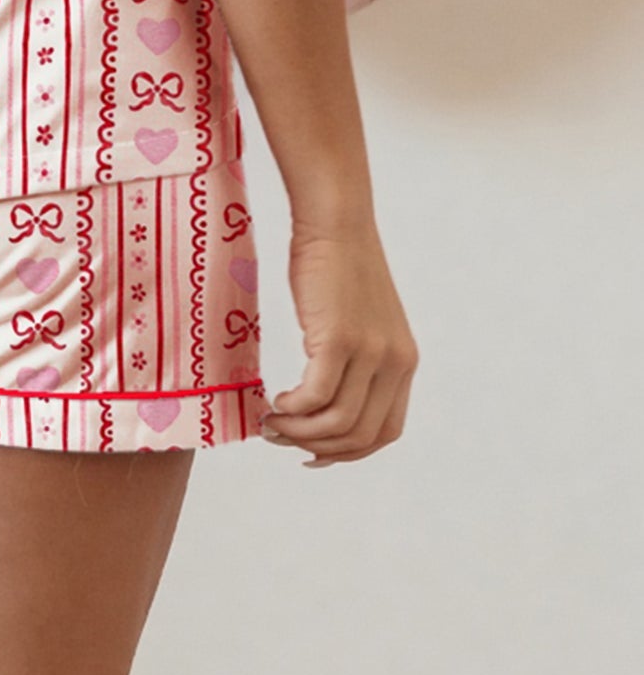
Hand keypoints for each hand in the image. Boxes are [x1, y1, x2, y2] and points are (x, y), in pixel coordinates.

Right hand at [260, 219, 417, 465]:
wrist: (335, 220)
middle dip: (316, 447)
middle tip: (279, 437)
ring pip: (336, 423)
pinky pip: (316, 397)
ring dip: (298, 431)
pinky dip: (293, 409)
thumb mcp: (360, 320)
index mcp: (403, 362)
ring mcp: (370, 352)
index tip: (314, 453)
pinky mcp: (340, 339)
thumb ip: (356, 359)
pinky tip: (275, 400)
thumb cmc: (337, 264)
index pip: (384, 432)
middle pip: (359, 436)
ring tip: (271, 420)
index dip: (349, 452)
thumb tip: (324, 400)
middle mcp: (394, 363)